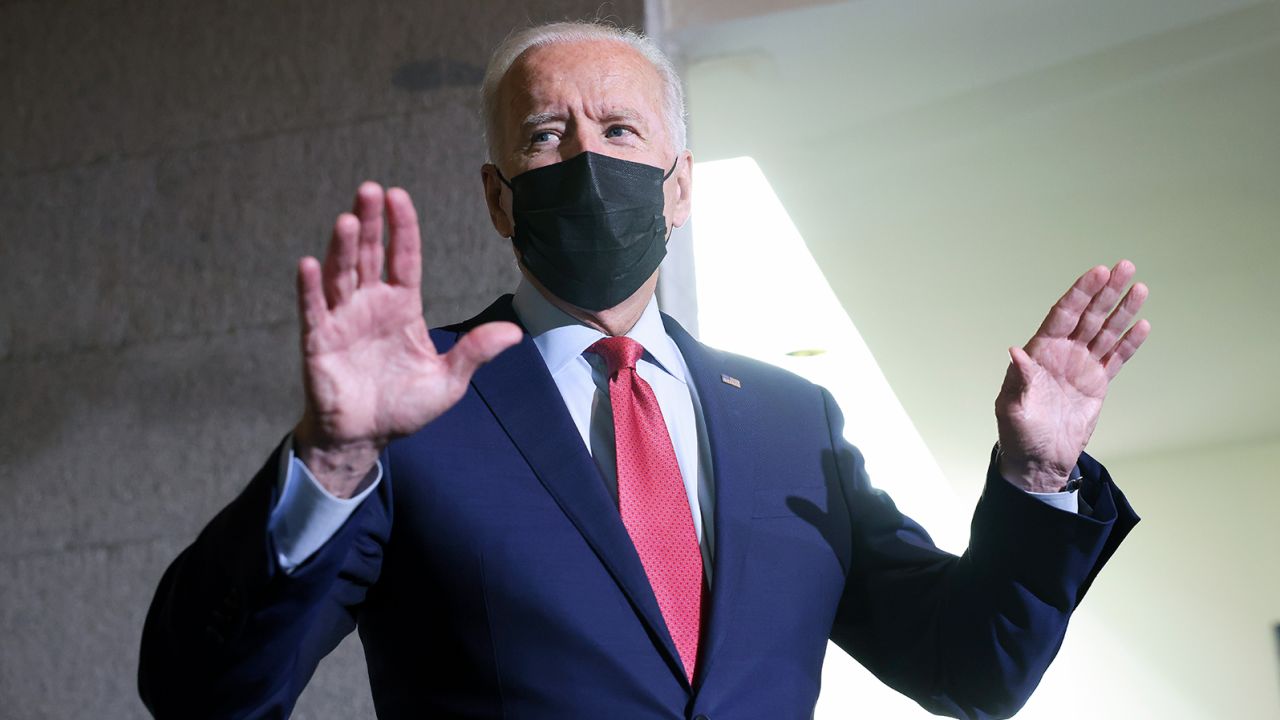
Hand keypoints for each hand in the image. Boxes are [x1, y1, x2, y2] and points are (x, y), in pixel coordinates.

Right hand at [293, 182, 521, 496]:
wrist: (366, 438)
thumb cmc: (404, 407)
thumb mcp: (449, 381)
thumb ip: (475, 352)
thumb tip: (515, 333)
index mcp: (402, 307)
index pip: (403, 258)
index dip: (402, 228)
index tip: (399, 195)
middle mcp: (370, 305)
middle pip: (369, 255)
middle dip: (371, 222)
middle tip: (370, 189)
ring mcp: (343, 320)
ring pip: (341, 275)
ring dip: (343, 247)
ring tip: (348, 219)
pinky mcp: (319, 341)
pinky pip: (313, 310)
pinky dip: (310, 288)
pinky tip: (310, 264)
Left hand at [995, 261, 1149, 491]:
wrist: (1039, 460)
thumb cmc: (1019, 434)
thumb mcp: (1013, 408)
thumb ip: (1020, 379)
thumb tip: (1016, 351)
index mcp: (1040, 353)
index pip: (1063, 315)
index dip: (1080, 293)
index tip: (1097, 273)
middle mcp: (1062, 353)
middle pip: (1088, 316)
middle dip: (1105, 292)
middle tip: (1125, 267)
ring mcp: (1081, 366)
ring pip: (1105, 332)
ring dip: (1122, 310)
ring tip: (1140, 287)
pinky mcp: (1097, 383)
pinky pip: (1116, 358)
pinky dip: (1130, 343)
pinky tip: (1143, 325)